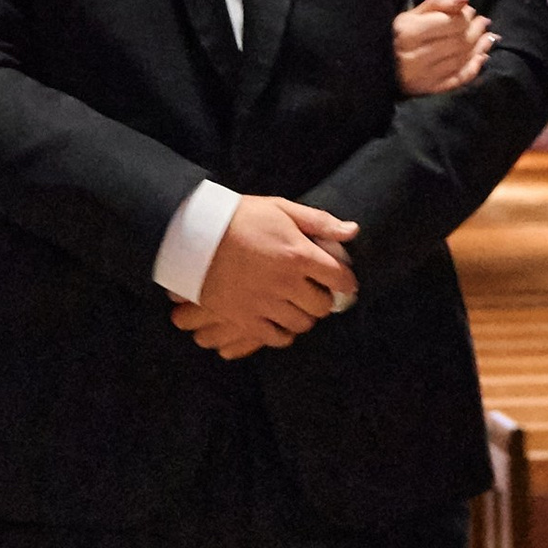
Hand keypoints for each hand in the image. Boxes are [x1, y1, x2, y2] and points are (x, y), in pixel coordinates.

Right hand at [170, 196, 358, 357]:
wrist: (195, 235)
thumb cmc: (240, 218)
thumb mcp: (282, 209)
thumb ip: (320, 222)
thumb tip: (352, 231)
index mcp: (299, 254)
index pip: (340, 278)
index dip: (347, 282)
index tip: (344, 282)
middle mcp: (285, 283)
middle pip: (322, 305)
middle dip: (325, 299)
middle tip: (317, 291)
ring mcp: (264, 304)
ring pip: (302, 324)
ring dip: (304, 315)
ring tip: (298, 305)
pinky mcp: (244, 318)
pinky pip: (276, 338)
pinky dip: (283, 332)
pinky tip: (280, 320)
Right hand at [394, 0, 494, 96]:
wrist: (379, 67)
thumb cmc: (398, 35)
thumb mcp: (411, 14)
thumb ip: (438, 3)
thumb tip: (464, 1)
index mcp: (409, 32)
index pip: (450, 23)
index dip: (466, 16)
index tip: (470, 11)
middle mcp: (416, 55)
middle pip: (459, 42)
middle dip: (476, 30)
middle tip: (483, 23)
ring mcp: (423, 75)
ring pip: (461, 60)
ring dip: (480, 47)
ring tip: (487, 37)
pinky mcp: (429, 89)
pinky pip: (458, 78)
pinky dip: (474, 67)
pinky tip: (482, 57)